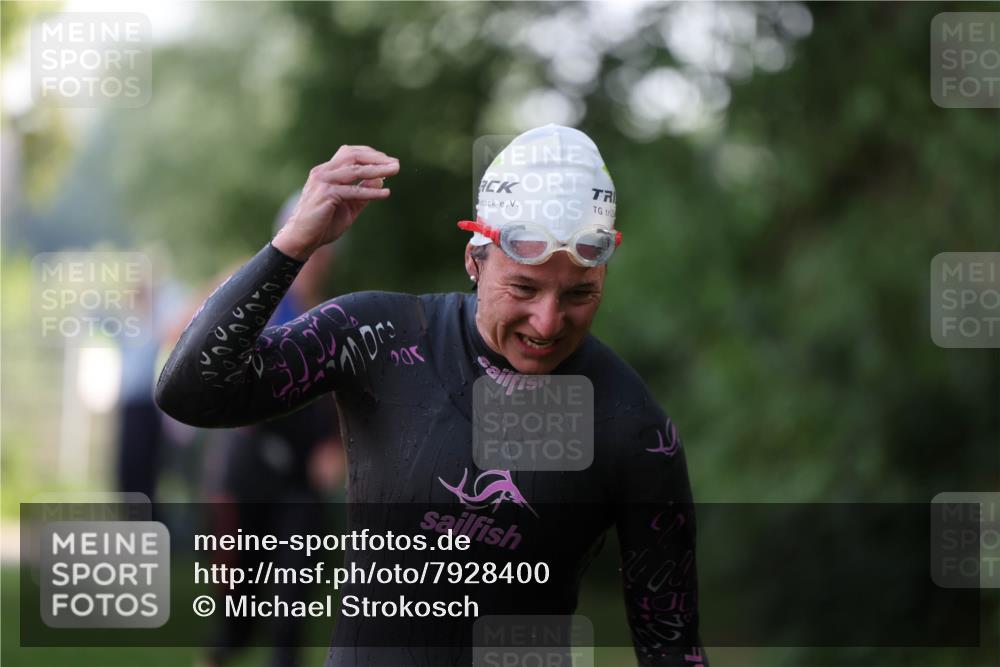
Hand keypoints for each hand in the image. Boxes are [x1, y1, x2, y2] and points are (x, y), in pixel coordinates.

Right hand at [273, 145, 399, 259]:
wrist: (302, 239)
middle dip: (376, 158)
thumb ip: (363, 192)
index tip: (388, 160)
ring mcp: (323, 182)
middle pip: (353, 156)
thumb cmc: (324, 223)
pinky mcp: (326, 195)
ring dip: (377, 169)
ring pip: (355, 170)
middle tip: (396, 164)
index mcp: (327, 171)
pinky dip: (370, 191)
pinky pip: (353, 191)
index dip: (370, 154)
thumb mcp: (349, 205)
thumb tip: (381, 179)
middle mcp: (323, 172)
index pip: (350, 153)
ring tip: (395, 170)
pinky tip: (385, 193)